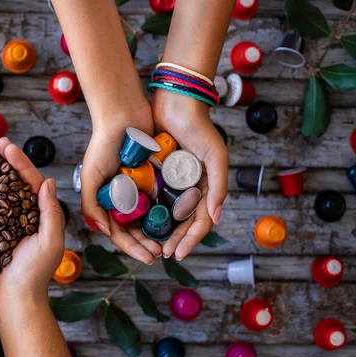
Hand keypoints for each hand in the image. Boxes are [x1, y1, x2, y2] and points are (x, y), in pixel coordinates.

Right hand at [0, 138, 65, 302]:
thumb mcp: (50, 242)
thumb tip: (49, 181)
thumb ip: (51, 212)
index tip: (6, 146)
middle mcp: (24, 215)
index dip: (19, 162)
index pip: (31, 181)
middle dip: (3, 161)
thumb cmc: (36, 273)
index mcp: (40, 214)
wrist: (17, 300)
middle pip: (12, 181)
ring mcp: (6, 223)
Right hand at [80, 105, 162, 264]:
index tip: (148, 257)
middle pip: (136, 229)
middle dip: (148, 243)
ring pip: (151, 217)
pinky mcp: (156, 176)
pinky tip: (179, 221)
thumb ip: (92, 205)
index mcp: (107, 200)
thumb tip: (105, 231)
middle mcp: (124, 197)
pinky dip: (169, 210)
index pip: (119, 232)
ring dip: (160, 232)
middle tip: (162, 253)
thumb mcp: (90, 176)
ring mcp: (140, 188)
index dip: (132, 247)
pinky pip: (163, 197)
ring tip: (171, 242)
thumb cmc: (102, 145)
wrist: (123, 114)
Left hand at [151, 89, 227, 259]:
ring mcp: (170, 182)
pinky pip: (149, 197)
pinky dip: (145, 212)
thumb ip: (218, 187)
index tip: (178, 253)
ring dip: (158, 231)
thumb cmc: (199, 128)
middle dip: (173, 239)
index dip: (190, 239)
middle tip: (161, 254)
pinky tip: (136, 225)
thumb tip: (215, 218)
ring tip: (149, 245)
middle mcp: (188, 187)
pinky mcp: (153, 173)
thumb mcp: (215, 156)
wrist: (175, 102)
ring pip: (164, 214)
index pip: (200, 220)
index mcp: (204, 187)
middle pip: (181, 222)